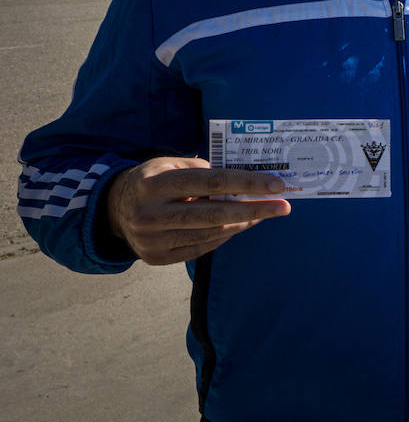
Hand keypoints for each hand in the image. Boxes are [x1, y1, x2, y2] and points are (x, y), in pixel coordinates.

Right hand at [106, 157, 290, 264]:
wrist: (112, 209)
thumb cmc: (152, 180)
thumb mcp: (168, 163)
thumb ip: (202, 169)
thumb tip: (240, 182)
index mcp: (155, 184)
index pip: (211, 182)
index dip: (246, 184)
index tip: (276, 185)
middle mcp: (151, 214)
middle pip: (215, 214)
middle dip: (254, 210)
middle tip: (283, 206)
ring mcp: (152, 240)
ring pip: (211, 234)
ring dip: (243, 224)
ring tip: (264, 213)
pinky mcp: (156, 258)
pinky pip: (201, 248)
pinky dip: (224, 236)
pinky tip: (240, 226)